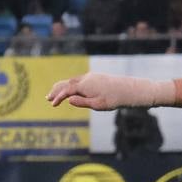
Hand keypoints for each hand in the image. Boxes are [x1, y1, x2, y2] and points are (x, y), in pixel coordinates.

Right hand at [47, 72, 170, 110]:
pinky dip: (72, 85)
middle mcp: (87, 78)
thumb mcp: (99, 104)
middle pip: (67, 83)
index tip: (52, 105)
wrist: (134, 90)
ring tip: (55, 94)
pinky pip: (81, 80)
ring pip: (74, 81)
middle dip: (57, 90)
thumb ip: (83, 102)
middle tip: (48, 98)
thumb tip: (69, 99)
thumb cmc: (117, 99)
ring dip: (64, 87)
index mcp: (86, 85)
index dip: (58, 97)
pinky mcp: (98, 78)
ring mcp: (92, 77)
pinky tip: (71, 91)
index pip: (67, 90)